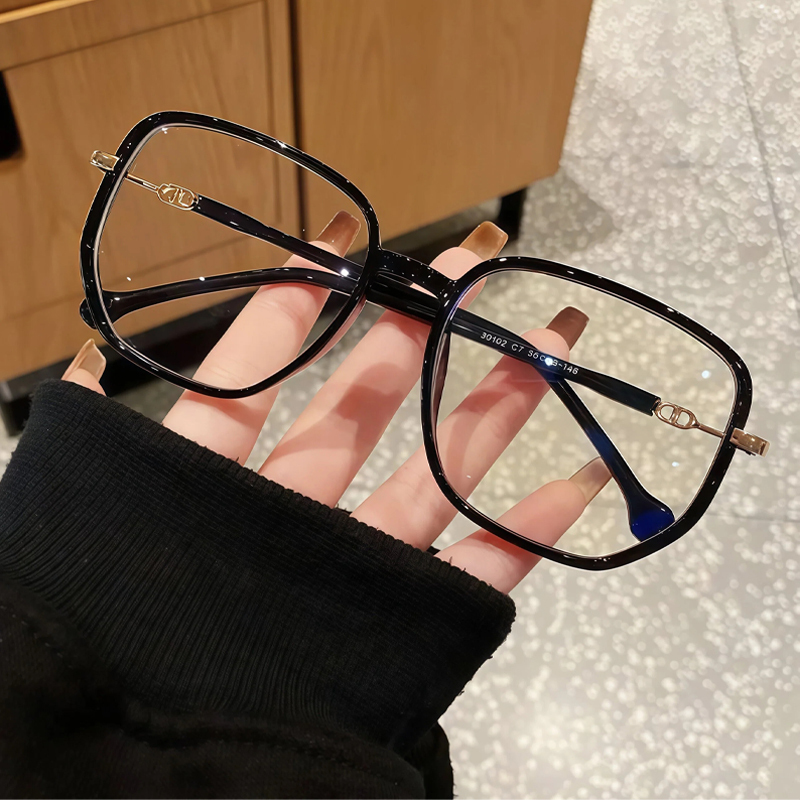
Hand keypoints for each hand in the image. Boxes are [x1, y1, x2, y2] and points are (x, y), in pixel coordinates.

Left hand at [63, 214, 609, 592]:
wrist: (143, 772)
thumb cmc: (110, 627)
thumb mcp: (89, 515)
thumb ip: (90, 435)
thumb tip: (81, 356)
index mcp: (214, 480)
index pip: (257, 371)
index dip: (300, 304)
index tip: (349, 242)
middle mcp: (291, 509)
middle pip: (369, 401)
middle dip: (426, 328)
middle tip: (480, 263)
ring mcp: (354, 562)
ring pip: (438, 466)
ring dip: (501, 403)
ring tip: (553, 344)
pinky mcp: (405, 621)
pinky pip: (479, 568)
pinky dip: (532, 529)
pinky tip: (580, 478)